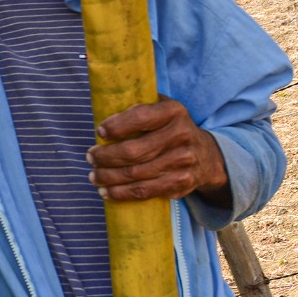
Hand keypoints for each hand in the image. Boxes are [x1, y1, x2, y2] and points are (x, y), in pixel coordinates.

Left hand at [86, 96, 230, 206]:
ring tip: (94, 175)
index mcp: (173, 111)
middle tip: (90, 157)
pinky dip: (122, 193)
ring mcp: (183, 161)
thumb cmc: (171, 127)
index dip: (116, 126)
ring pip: (136, 173)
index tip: (99, 132)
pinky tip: (107, 191)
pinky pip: (145, 191)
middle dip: (105, 156)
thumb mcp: (161, 107)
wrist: (207, 155)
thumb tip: (102, 102)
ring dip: (108, 176)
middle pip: (134, 151)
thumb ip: (138, 102)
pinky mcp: (181, 183)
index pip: (140, 117)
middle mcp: (181, 135)